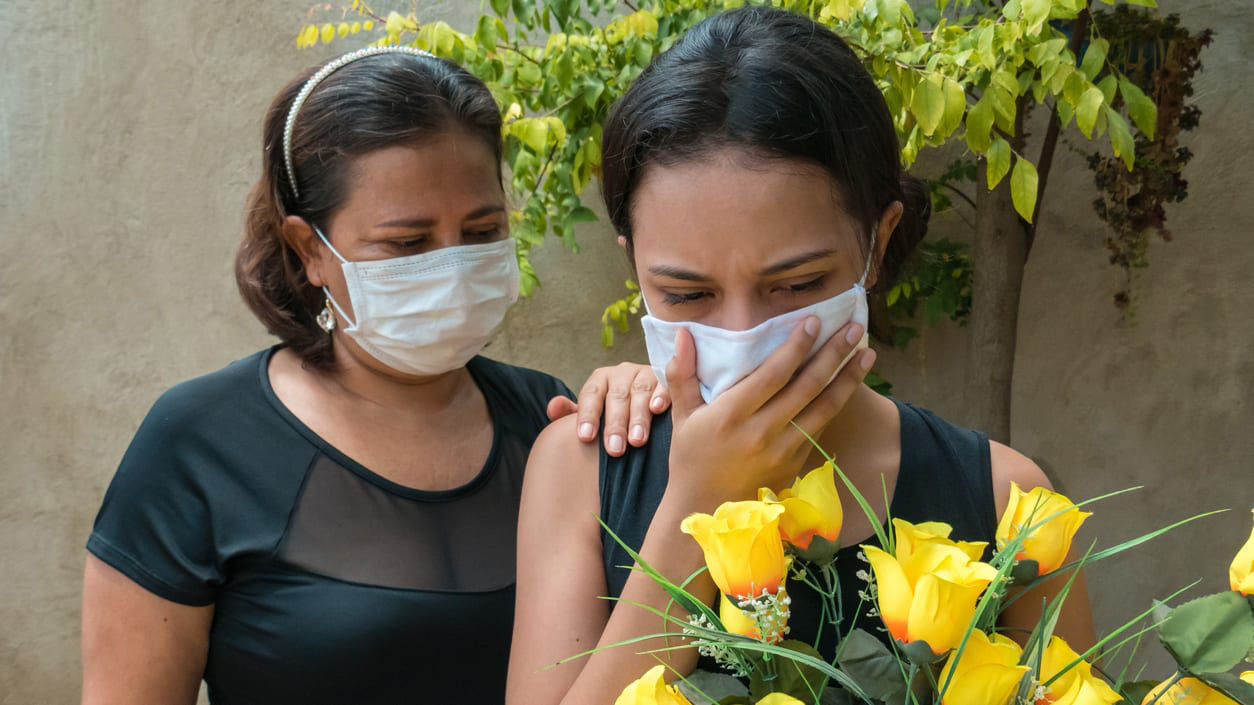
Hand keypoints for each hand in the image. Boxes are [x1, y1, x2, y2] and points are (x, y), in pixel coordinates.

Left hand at [547, 363, 671, 456]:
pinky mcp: (667, 379)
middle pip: (616, 396)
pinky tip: (658, 409)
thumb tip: (553, 408)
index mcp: (600, 380)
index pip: (590, 395)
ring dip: (638, 416)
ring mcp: (645, 374)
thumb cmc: (613, 413)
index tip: (585, 437)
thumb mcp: (592, 413)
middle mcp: (622, 373)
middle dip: (615, 424)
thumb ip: (571, 414)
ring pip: (640, 391)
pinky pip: (665, 385)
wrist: (646, 400)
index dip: (587, 415)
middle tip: (614, 449)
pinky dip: (662, 395)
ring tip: (636, 440)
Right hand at [663, 317, 873, 508]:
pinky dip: (838, 404)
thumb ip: (681, 373)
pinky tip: (850, 384)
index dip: (797, 346)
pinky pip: (821, 428)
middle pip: (807, 386)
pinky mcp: (795, 463)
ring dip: (849, 379)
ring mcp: (783, 450)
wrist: (706, 510)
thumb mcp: (681, 415)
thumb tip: (683, 333)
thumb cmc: (691, 458)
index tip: (814, 321)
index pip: (773, 373)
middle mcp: (762, 431)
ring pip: (824, 408)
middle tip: (854, 328)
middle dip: (834, 354)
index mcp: (732, 415)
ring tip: (868, 353)